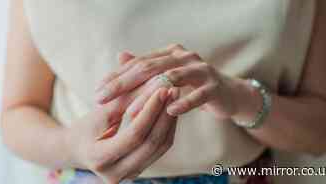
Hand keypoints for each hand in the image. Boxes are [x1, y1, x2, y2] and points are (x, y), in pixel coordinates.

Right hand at [65, 87, 179, 183]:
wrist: (78, 149)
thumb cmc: (85, 127)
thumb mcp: (100, 113)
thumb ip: (125, 100)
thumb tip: (153, 84)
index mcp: (99, 159)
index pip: (134, 135)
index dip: (150, 111)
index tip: (161, 89)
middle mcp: (115, 174)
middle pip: (151, 143)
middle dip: (164, 114)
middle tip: (173, 90)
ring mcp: (129, 175)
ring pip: (160, 147)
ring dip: (169, 120)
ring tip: (174, 97)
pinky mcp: (139, 170)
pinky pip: (159, 149)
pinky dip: (166, 128)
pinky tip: (169, 109)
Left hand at [96, 44, 246, 119]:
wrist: (227, 93)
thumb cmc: (192, 86)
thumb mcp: (168, 75)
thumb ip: (146, 67)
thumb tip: (120, 56)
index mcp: (169, 53)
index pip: (138, 63)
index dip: (116, 77)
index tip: (97, 91)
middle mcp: (183, 56)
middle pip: (149, 68)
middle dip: (123, 83)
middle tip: (102, 98)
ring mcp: (200, 70)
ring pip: (171, 79)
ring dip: (148, 96)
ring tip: (129, 112)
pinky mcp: (214, 86)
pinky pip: (198, 94)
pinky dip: (184, 102)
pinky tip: (170, 112)